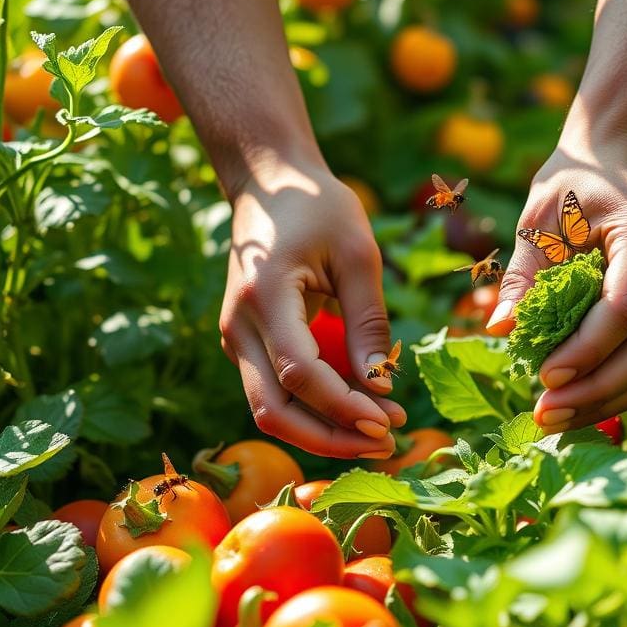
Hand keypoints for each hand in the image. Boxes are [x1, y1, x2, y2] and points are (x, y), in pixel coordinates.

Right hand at [219, 151, 404, 457]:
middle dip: (330, 438)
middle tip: (387, 443)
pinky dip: (314, 409)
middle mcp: (239, 327)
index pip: (299, 373)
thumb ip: (368, 323)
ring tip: (380, 432)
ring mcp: (237, 339)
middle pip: (273, 411)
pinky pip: (276, 392)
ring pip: (270, 410)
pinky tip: (358, 409)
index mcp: (264, 297)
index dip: (344, 406)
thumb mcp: (358, 255)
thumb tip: (383, 389)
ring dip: (322, 431)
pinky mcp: (247, 344)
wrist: (269, 183)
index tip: (389, 422)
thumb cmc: (318, 208)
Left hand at [487, 140, 626, 432]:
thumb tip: (500, 329)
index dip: (587, 351)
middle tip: (544, 415)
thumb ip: (523, 273)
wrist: (624, 157)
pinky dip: (618, 386)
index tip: (544, 376)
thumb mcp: (540, 215)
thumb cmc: (576, 181)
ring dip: (607, 399)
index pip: (625, 308)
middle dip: (597, 390)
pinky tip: (579, 403)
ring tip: (555, 419)